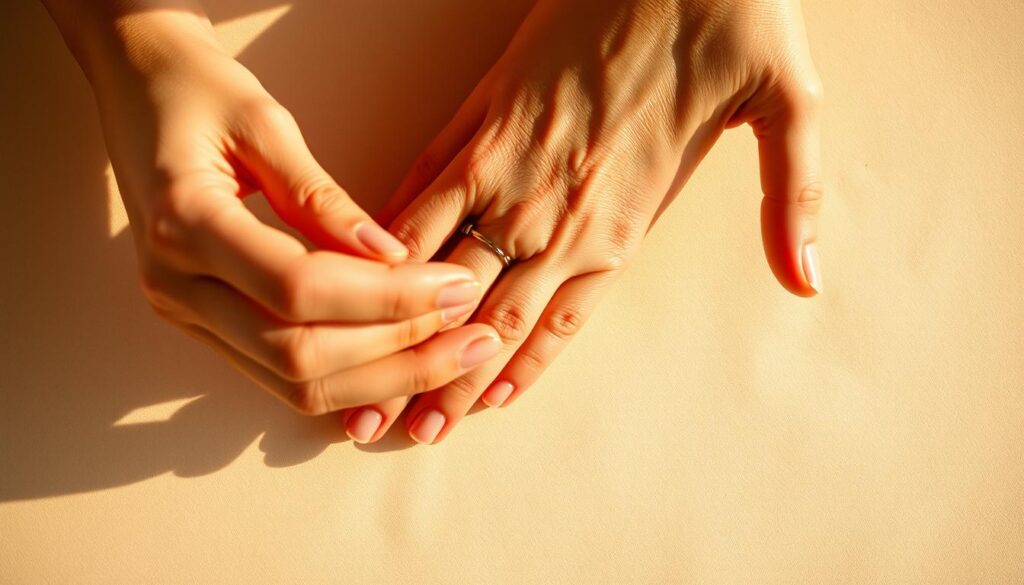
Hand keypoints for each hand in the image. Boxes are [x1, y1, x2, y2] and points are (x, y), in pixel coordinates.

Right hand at [54, 7, 500, 412]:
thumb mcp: (263, 122)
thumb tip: (391, 256)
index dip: (387, 298)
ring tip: (456, 352)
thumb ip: (322, 197)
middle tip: (470, 326)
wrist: (137, 89)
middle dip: (396, 350)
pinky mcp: (204, 324)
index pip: (298, 289)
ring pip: (292, 383)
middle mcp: (174, 286)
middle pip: (297, 355)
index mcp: (183, 224)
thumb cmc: (200, 90)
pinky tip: (406, 358)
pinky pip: (281, 374)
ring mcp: (184, 313)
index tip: (454, 284)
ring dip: (382, 377)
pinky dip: (350, 375)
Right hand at [343, 0, 823, 442]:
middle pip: (486, 307)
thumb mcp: (790, 106)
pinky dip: (394, 231)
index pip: (553, 319)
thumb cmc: (732, 18)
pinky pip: (424, 181)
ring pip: (443, 257)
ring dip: (398, 318)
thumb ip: (790, 202)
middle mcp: (556, 201)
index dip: (506, 372)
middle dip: (439, 370)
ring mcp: (510, 157)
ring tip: (365, 365)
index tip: (464, 415)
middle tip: (393, 424)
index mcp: (624, 213)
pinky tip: (364, 268)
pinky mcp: (484, 112)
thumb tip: (809, 284)